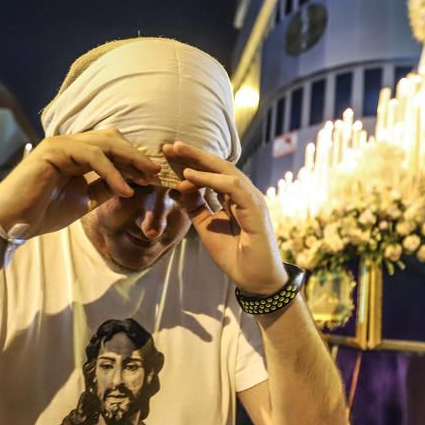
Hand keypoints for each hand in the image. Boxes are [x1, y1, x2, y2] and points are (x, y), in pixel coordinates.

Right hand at [0, 129, 159, 238]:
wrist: (13, 222)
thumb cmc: (42, 212)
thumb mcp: (83, 200)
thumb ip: (103, 189)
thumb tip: (130, 186)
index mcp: (75, 153)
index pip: (111, 148)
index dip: (133, 160)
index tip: (153, 177)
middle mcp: (69, 144)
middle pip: (111, 139)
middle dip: (136, 155)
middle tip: (156, 171)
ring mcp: (60, 144)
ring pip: (104, 144)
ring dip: (129, 160)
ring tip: (147, 177)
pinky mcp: (54, 151)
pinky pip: (91, 157)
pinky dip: (111, 172)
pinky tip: (124, 189)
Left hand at [163, 142, 286, 294]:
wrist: (255, 280)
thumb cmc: (235, 255)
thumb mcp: (207, 227)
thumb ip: (196, 208)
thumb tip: (179, 188)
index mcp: (234, 197)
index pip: (212, 173)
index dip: (191, 163)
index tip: (168, 156)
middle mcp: (244, 194)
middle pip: (218, 166)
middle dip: (194, 154)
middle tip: (170, 144)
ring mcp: (252, 199)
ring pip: (226, 171)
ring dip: (200, 161)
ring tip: (177, 152)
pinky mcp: (256, 208)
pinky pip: (232, 187)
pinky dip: (211, 180)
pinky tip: (190, 176)